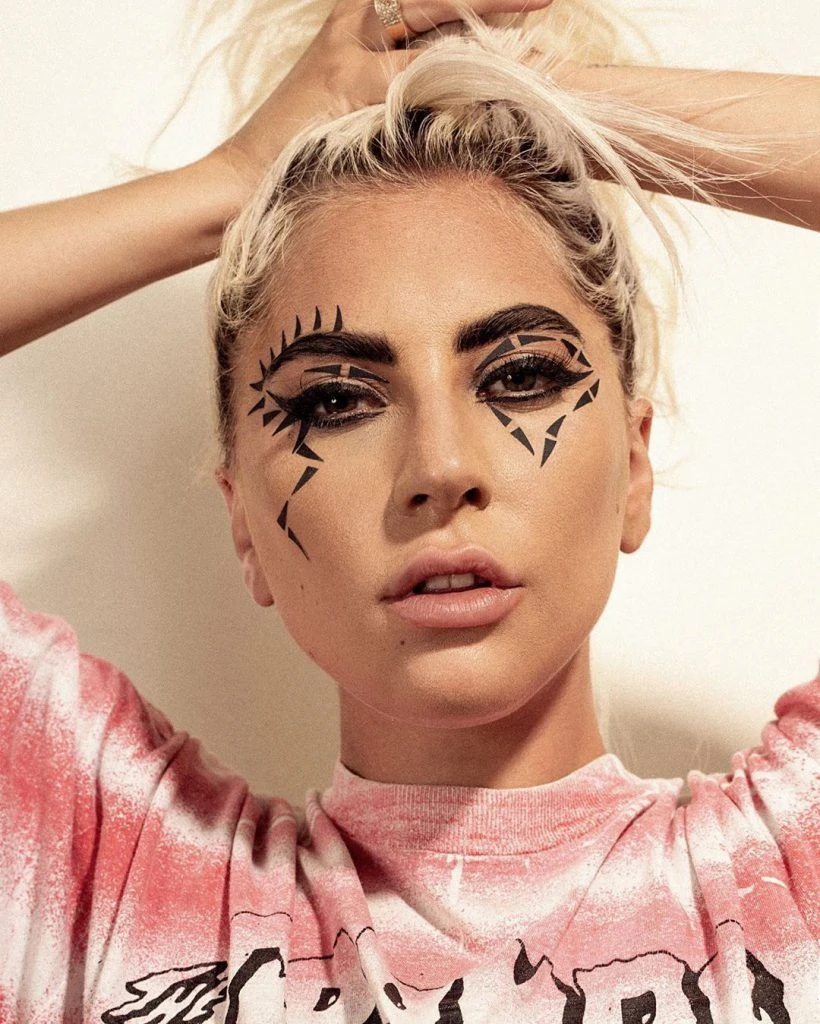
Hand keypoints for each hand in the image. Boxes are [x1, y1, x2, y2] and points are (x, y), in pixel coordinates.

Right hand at [207, 0, 553, 199]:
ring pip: (432, 19)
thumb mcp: (351, 109)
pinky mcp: (351, 83)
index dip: (474, 2)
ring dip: (488, 20)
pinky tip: (498, 76)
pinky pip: (418, 71)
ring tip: (540, 19)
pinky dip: (459, 73)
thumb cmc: (298, 150)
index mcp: (354, 23)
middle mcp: (353, 24)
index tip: (526, 1)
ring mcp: (351, 49)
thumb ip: (397, 93)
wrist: (242, 177)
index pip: (425, 0)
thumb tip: (458, 100)